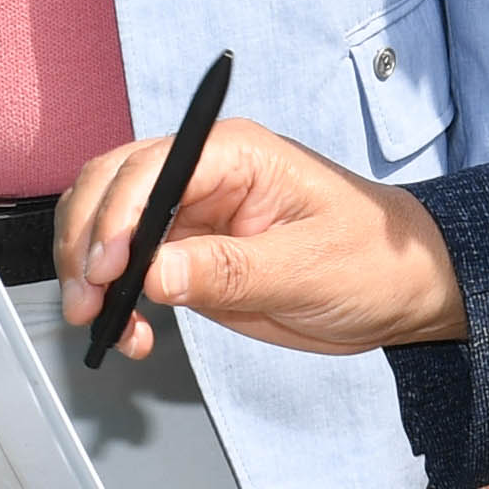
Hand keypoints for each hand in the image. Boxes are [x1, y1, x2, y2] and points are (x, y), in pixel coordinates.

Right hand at [51, 118, 469, 361]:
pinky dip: (117, 299)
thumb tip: (153, 272)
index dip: (115, 216)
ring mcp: (190, 215)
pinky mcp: (188, 255)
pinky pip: (130, 269)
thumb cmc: (371, 261)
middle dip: (86, 243)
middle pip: (110, 186)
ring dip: (91, 272)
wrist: (402, 289)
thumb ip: (225, 270)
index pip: (149, 168)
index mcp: (232, 154)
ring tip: (105, 323)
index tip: (106, 269)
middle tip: (88, 303)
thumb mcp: (304, 269)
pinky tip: (134, 334)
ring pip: (106, 225)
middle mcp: (201, 175)